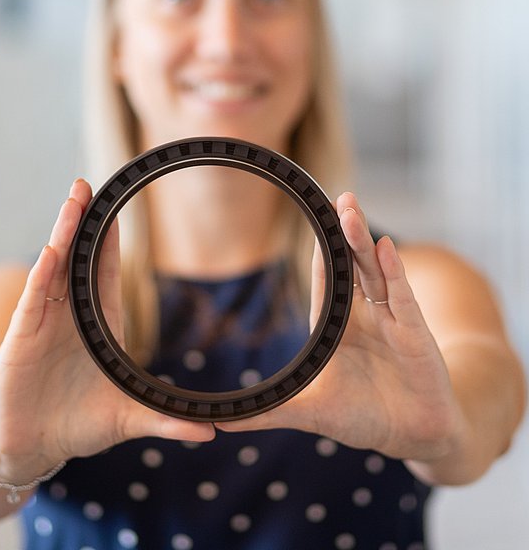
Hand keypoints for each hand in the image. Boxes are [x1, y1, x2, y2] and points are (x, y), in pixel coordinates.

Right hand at [0, 179, 214, 485]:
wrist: (35, 447)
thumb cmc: (80, 425)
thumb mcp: (129, 419)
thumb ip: (167, 421)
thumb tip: (211, 433)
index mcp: (99, 325)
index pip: (104, 271)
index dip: (108, 239)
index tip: (118, 208)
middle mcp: (70, 316)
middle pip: (77, 258)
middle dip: (82, 221)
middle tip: (88, 185)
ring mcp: (44, 323)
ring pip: (54, 268)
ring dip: (62, 233)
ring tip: (72, 199)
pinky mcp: (22, 338)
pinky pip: (33, 299)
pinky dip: (42, 273)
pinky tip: (52, 249)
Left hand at [217, 192, 462, 463]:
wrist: (416, 437)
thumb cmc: (363, 417)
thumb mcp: (308, 413)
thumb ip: (266, 413)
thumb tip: (217, 423)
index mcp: (338, 327)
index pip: (326, 279)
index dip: (321, 248)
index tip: (312, 213)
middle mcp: (365, 316)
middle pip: (353, 265)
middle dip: (344, 231)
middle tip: (339, 196)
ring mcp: (392, 320)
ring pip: (376, 272)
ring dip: (363, 241)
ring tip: (351, 209)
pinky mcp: (416, 334)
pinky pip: (403, 297)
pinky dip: (395, 272)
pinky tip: (385, 247)